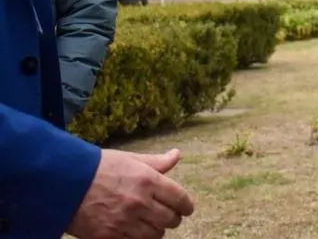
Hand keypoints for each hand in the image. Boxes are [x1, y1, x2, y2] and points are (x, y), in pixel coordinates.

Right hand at [65, 148, 195, 238]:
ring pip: (156, 234)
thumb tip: (176, 155)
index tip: (186, 208)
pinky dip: (141, 238)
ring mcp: (125, 221)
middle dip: (173, 218)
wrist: (64, 183)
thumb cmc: (99, 167)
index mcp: (148, 180)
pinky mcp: (110, 236)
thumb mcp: (130, 159)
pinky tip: (137, 231)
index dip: (186, 206)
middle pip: (171, 219)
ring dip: (158, 229)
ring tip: (153, 223)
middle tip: (169, 215)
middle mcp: (140, 202)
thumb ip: (156, 162)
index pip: (180, 199)